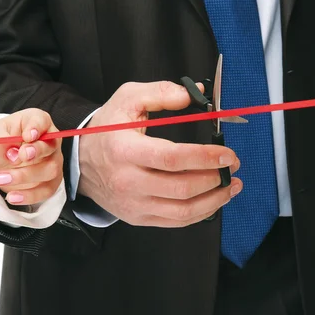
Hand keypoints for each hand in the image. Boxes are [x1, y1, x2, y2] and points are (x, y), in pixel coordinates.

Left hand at [0, 108, 62, 205]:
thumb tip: (10, 150)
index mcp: (36, 122)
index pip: (42, 121)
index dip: (37, 128)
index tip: (27, 136)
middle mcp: (49, 140)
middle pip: (50, 146)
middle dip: (35, 153)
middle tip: (16, 157)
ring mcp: (53, 161)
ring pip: (50, 169)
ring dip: (25, 176)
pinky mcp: (50, 180)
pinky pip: (47, 190)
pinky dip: (30, 195)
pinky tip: (13, 196)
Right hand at [78, 81, 241, 227]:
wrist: (81, 160)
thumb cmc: (108, 129)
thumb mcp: (128, 99)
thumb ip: (161, 93)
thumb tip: (194, 95)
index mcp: (124, 150)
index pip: (172, 158)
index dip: (205, 157)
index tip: (227, 154)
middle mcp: (127, 182)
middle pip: (181, 188)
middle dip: (215, 178)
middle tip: (232, 166)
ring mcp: (133, 204)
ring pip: (182, 211)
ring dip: (214, 199)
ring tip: (231, 185)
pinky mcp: (138, 218)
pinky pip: (175, 222)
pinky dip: (201, 213)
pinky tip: (214, 199)